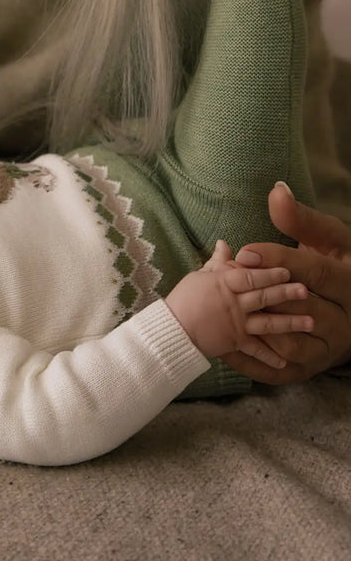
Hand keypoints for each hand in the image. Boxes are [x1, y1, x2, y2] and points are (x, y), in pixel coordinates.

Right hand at [165, 241, 312, 367]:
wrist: (173, 329)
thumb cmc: (184, 299)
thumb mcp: (199, 276)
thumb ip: (217, 262)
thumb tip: (225, 243)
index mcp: (224, 283)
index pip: (250, 276)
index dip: (269, 273)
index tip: (287, 270)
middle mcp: (234, 303)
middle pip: (264, 296)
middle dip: (286, 293)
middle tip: (305, 290)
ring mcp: (236, 324)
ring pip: (267, 322)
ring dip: (290, 322)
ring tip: (310, 321)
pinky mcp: (235, 342)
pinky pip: (256, 349)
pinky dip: (270, 356)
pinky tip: (286, 361)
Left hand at [221, 184, 350, 382]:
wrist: (347, 308)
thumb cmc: (334, 265)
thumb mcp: (326, 240)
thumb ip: (301, 220)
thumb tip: (277, 191)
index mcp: (350, 284)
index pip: (316, 272)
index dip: (279, 261)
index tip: (245, 252)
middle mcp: (344, 322)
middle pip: (302, 310)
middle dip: (263, 295)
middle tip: (227, 283)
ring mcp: (327, 350)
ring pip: (290, 344)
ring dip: (255, 329)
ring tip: (223, 311)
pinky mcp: (309, 369)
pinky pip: (278, 369)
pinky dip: (250, 359)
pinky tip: (223, 344)